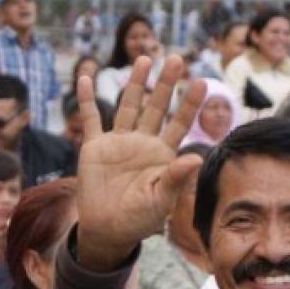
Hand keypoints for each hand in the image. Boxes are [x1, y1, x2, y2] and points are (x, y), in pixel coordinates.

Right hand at [75, 55, 205, 270]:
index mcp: (163, 154)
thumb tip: (196, 159)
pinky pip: (91, 119)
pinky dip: (87, 100)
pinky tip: (87, 77)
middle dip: (166, 84)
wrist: (109, 230)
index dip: (190, 104)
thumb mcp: (162, 200)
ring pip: (128, 106)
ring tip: (144, 59)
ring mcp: (118, 143)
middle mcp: (143, 143)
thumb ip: (177, 178)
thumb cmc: (140, 218)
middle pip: (157, 107)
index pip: (180, 123)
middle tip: (175, 59)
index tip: (202, 81)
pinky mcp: (94, 148)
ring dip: (136, 84)